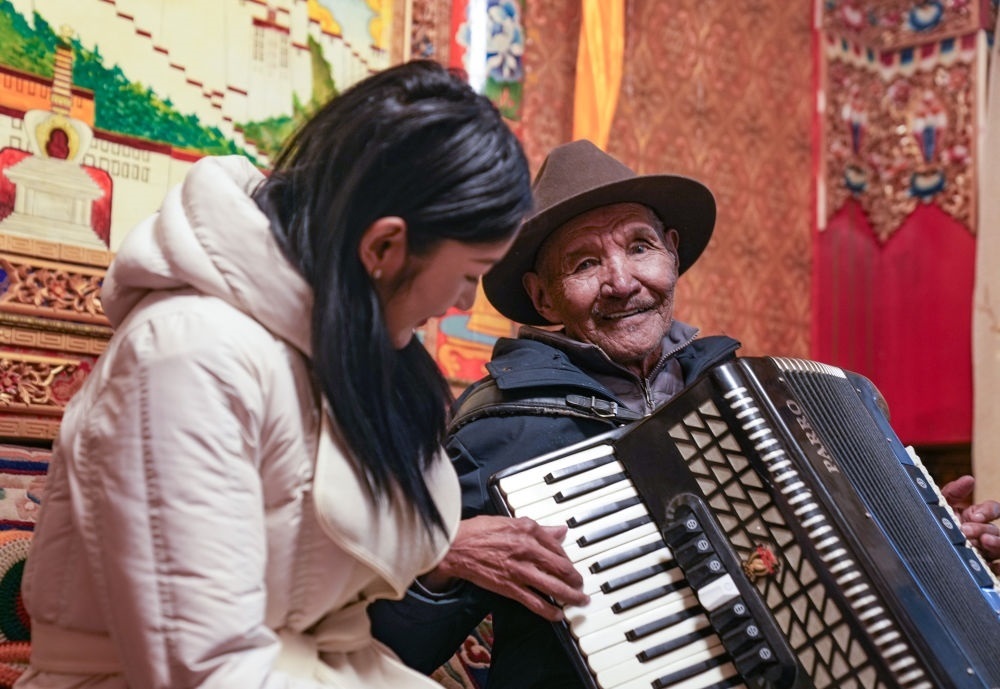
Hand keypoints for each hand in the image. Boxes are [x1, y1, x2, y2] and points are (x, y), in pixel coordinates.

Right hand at [421, 515, 589, 621]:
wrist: (454, 547)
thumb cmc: (477, 532)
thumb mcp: (509, 522)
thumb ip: (538, 529)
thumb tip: (560, 531)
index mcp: (528, 530)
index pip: (558, 547)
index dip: (568, 559)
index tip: (570, 566)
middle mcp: (527, 549)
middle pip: (562, 568)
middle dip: (576, 580)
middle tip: (581, 586)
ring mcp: (519, 570)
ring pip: (554, 586)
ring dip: (570, 596)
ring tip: (579, 601)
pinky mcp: (509, 587)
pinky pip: (535, 602)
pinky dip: (549, 610)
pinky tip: (557, 614)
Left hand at [941, 475, 999, 571]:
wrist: (917, 545)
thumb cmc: (932, 522)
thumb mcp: (939, 505)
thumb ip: (953, 491)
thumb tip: (969, 479)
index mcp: (975, 517)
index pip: (994, 510)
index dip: (988, 511)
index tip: (974, 515)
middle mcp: (983, 534)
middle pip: (996, 530)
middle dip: (983, 529)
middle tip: (966, 530)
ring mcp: (984, 551)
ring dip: (996, 544)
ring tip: (983, 542)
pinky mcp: (982, 568)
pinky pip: (998, 569)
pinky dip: (998, 567)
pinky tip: (992, 565)